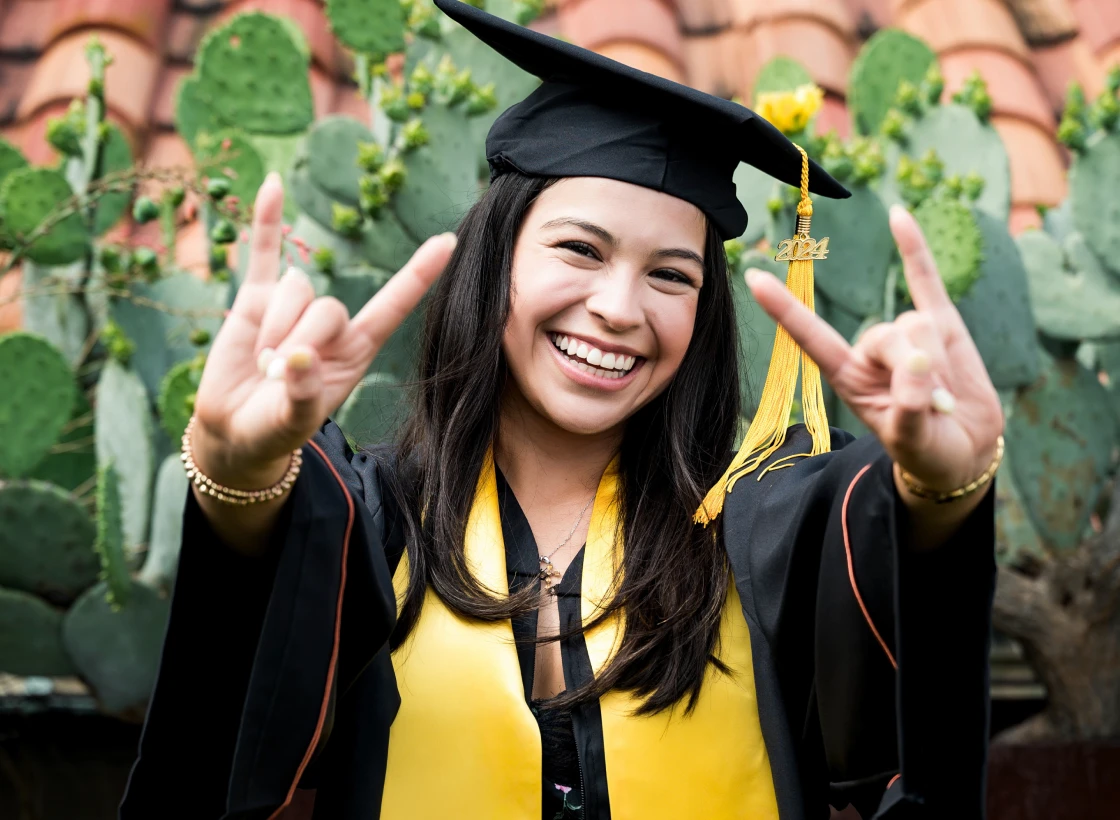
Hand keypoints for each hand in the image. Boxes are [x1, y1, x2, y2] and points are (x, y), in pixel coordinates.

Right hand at [191, 172, 455, 485]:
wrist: (233, 430)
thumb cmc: (275, 430)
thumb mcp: (293, 421)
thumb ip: (302, 393)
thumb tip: (297, 358)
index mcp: (357, 350)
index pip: (393, 306)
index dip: (418, 275)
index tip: (448, 240)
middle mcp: (332, 324)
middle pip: (328, 304)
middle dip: (301, 340)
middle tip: (277, 377)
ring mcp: (294, 307)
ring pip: (295, 288)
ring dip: (274, 326)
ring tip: (261, 363)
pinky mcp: (256, 298)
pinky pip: (264, 252)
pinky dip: (266, 221)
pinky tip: (271, 184)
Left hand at [747, 204, 1003, 494]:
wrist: (963, 451)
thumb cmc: (927, 451)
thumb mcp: (914, 440)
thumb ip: (911, 407)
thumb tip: (919, 360)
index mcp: (848, 377)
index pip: (810, 337)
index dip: (784, 310)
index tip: (753, 278)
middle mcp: (869, 351)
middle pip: (886, 334)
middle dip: (912, 367)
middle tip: (931, 406)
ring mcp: (905, 335)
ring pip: (918, 324)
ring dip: (938, 361)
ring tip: (944, 397)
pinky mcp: (942, 324)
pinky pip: (926, 280)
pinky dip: (914, 249)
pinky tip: (899, 214)